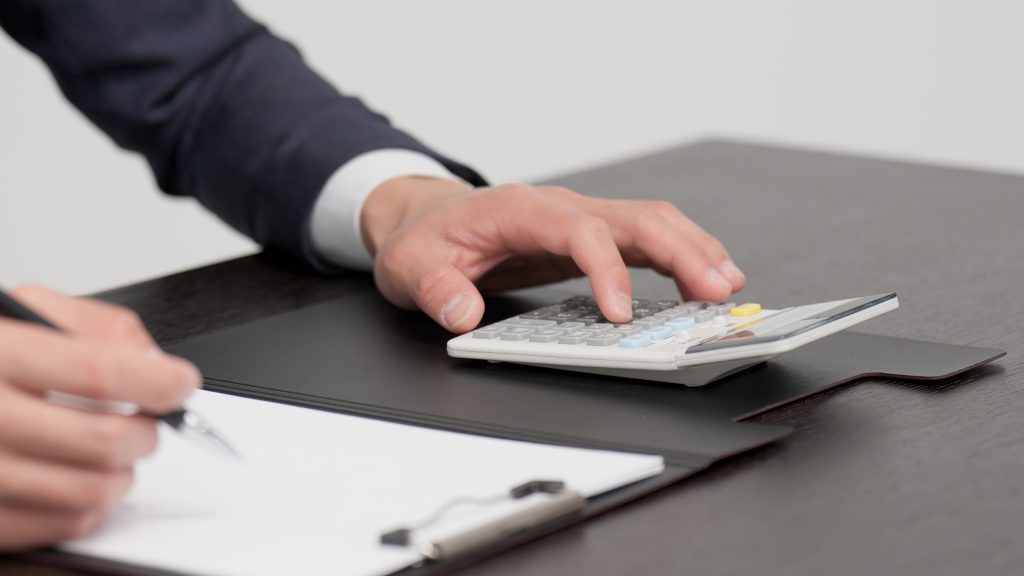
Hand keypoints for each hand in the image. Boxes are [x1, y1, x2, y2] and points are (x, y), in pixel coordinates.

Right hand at [0, 285, 200, 550]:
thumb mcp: (27, 311)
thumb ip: (98, 327)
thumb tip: (155, 362)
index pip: (98, 373)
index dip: (156, 382)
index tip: (181, 383)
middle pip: (102, 440)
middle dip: (147, 432)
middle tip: (148, 422)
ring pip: (90, 491)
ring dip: (124, 473)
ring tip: (116, 452)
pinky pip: (64, 525)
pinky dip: (91, 506)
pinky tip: (80, 478)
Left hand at [363, 177, 745, 331]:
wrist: (426, 220)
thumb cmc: (424, 240)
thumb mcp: (409, 267)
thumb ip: (435, 288)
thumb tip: (462, 314)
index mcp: (520, 209)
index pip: (579, 230)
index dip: (607, 269)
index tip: (619, 315)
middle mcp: (559, 207)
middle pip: (635, 217)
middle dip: (681, 252)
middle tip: (716, 291)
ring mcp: (578, 218)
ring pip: (650, 222)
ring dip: (692, 250)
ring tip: (727, 285)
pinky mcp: (588, 236)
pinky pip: (642, 239)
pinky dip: (678, 256)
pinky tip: (700, 281)